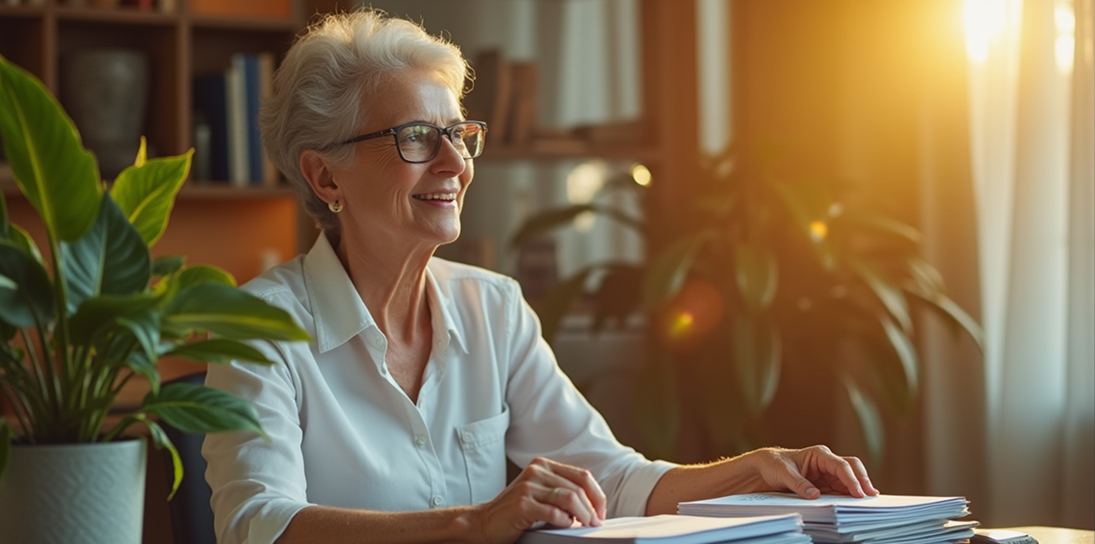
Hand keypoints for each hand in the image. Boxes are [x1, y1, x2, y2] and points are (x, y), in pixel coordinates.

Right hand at [471, 457, 605, 543]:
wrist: (483, 523)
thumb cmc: (516, 512)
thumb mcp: (540, 494)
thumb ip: (562, 492)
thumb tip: (594, 506)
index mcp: (543, 465)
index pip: (582, 476)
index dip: (597, 495)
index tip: (601, 512)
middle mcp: (536, 471)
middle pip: (578, 488)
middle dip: (592, 508)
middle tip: (596, 523)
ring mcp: (528, 486)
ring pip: (569, 498)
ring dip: (583, 515)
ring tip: (586, 526)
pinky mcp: (522, 504)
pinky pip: (553, 513)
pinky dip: (564, 522)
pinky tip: (565, 526)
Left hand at [749, 445, 879, 498]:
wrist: (763, 468)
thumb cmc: (774, 464)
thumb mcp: (783, 473)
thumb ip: (799, 484)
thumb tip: (815, 495)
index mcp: (819, 455)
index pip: (841, 465)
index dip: (852, 479)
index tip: (859, 492)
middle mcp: (826, 463)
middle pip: (852, 469)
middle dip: (862, 481)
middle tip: (871, 496)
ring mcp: (826, 474)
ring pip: (849, 480)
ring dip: (857, 489)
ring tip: (866, 503)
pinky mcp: (824, 485)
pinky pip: (840, 490)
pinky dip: (847, 496)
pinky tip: (853, 504)